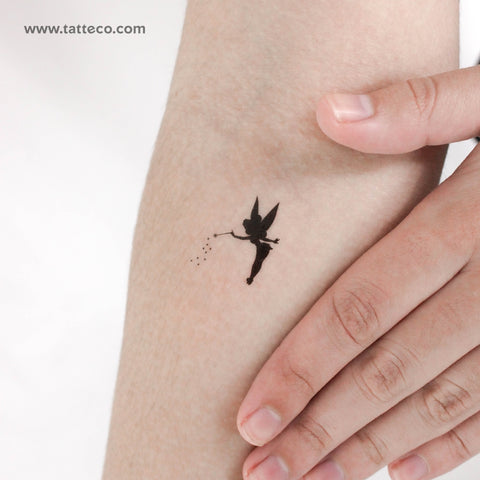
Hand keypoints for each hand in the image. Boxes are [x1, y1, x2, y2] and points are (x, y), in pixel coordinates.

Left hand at [236, 66, 479, 479]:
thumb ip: (419, 107)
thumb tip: (327, 111)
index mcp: (467, 223)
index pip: (359, 311)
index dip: (300, 370)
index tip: (251, 416)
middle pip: (388, 372)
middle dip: (321, 429)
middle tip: (263, 469)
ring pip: (440, 403)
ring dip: (373, 448)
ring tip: (314, 479)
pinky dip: (449, 442)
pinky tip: (402, 468)